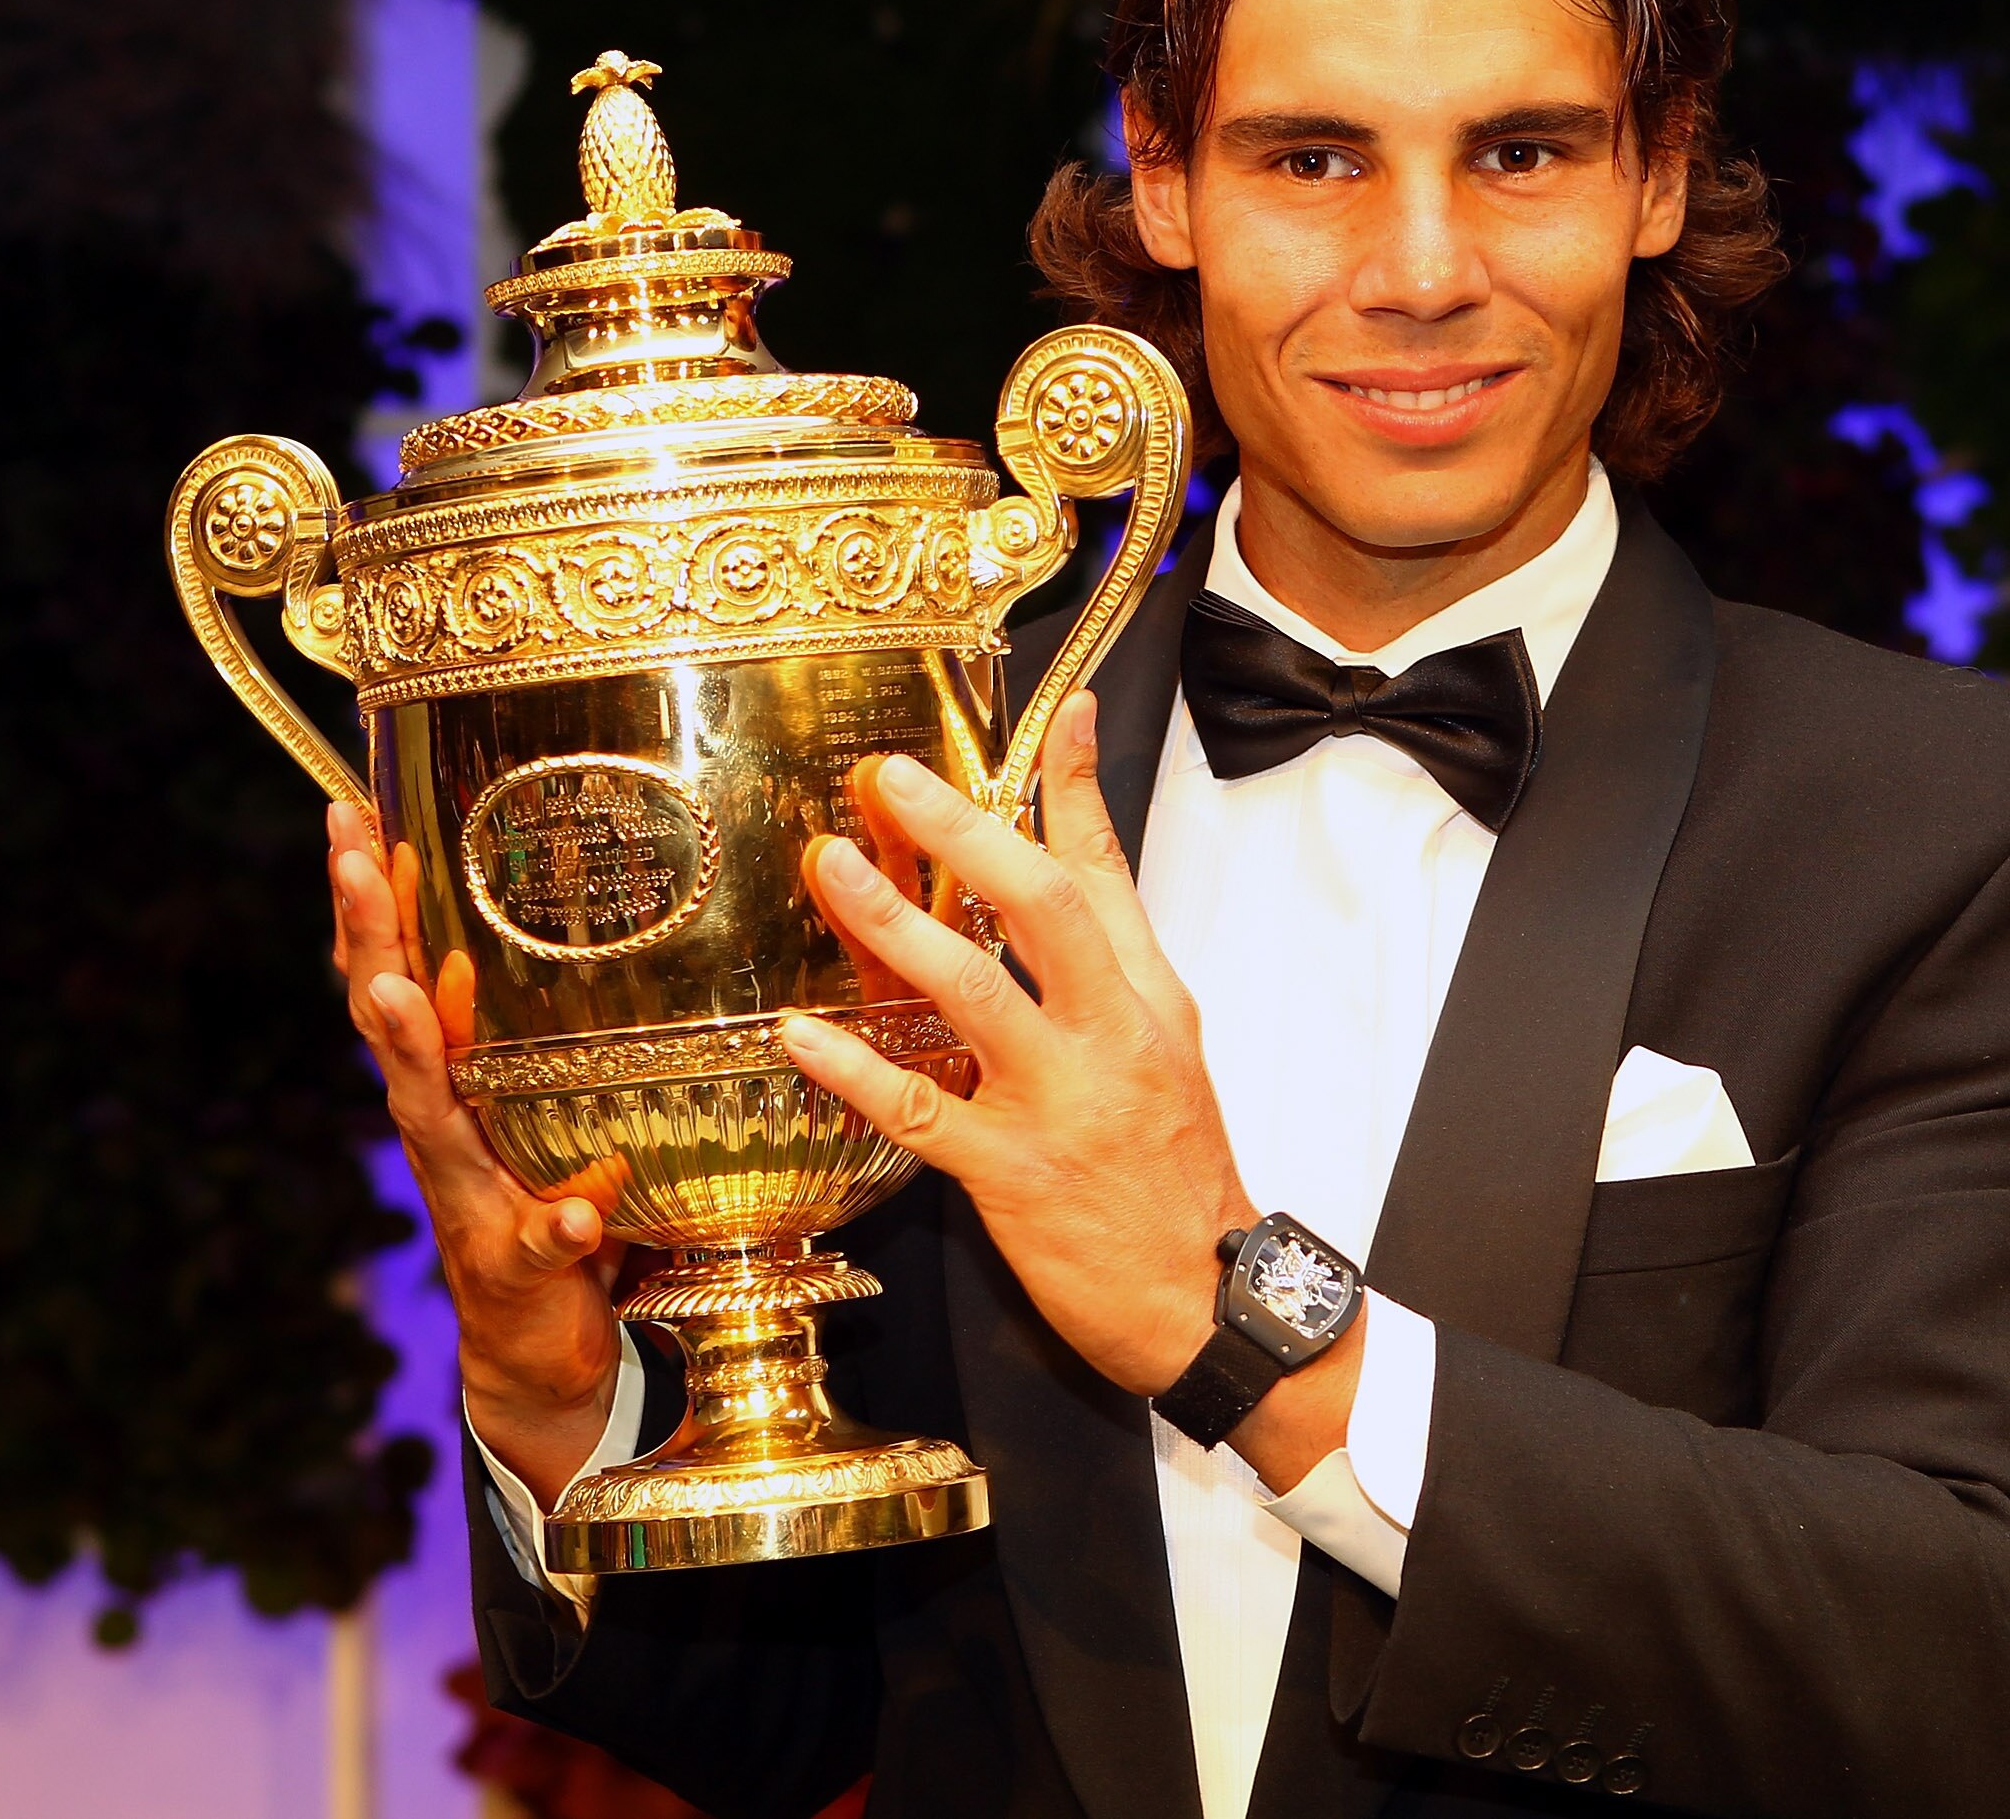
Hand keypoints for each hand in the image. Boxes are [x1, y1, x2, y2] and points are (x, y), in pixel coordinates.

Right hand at [327, 803, 625, 1507]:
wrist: (535, 1344)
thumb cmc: (545, 1194)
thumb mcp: (547, 1096)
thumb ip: (559, 1025)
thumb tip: (600, 904)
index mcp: (450, 1071)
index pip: (401, 964)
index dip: (373, 893)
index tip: (353, 808)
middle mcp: (441, 1120)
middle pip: (388, 1013)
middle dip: (369, 933)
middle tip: (355, 856)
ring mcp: (468, 1191)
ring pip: (430, 1111)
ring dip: (411, 1050)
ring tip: (397, 994)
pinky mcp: (517, 1263)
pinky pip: (537, 1239)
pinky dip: (552, 1224)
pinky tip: (574, 1215)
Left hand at [781, 694, 1360, 1488]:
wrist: (1211, 1301)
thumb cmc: (1178, 1177)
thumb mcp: (1169, 1053)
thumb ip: (1110, 973)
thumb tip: (1070, 894)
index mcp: (1148, 999)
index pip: (1108, 873)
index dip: (1079, 786)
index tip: (1061, 709)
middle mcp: (1109, 1035)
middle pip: (1039, 906)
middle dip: (963, 832)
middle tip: (893, 778)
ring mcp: (1060, 1102)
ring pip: (973, 990)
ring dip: (891, 923)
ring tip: (828, 867)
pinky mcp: (1012, 1174)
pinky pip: (920, 1108)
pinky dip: (855, 1068)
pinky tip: (798, 1033)